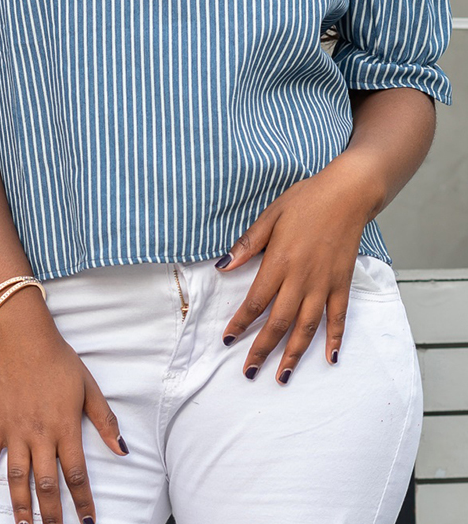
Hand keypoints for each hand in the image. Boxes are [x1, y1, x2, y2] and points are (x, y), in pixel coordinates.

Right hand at [0, 292, 128, 523]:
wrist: (24, 339)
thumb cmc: (59, 361)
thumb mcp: (89, 387)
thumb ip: (105, 420)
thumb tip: (122, 448)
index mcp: (65, 426)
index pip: (76, 474)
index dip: (82, 501)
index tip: (87, 522)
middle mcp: (39, 434)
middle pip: (46, 484)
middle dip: (52, 514)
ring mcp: (14, 431)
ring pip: (17, 479)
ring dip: (22, 508)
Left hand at [215, 152, 380, 383]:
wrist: (347, 193)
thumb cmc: (306, 200)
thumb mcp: (270, 216)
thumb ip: (247, 244)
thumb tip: (222, 266)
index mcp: (279, 261)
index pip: (255, 301)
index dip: (241, 323)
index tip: (228, 340)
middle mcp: (301, 278)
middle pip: (279, 322)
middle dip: (262, 349)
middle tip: (249, 372)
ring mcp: (324, 283)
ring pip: (307, 327)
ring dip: (294, 354)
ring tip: (282, 376)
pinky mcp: (342, 283)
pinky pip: (338, 317)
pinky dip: (335, 339)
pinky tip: (330, 358)